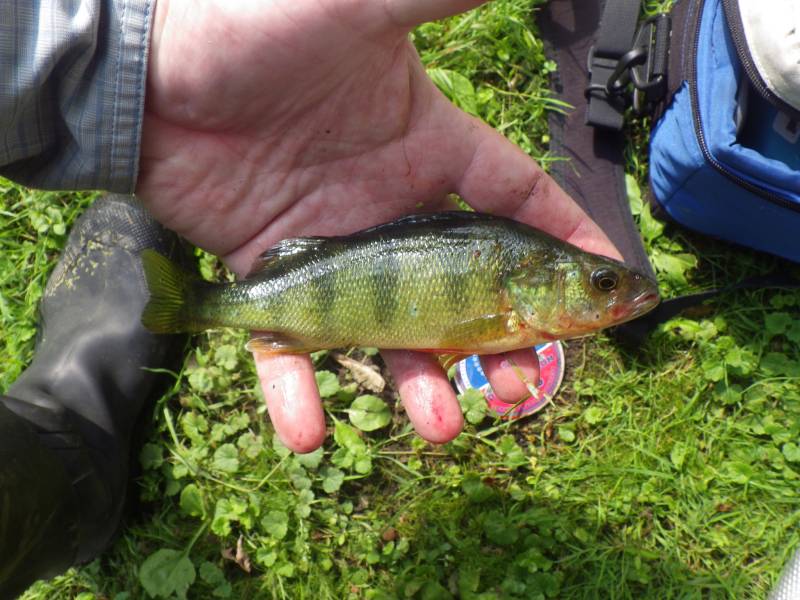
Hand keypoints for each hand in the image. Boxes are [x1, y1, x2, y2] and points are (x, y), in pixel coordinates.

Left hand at [137, 0, 619, 451]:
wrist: (146, 72)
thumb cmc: (250, 30)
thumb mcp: (356, 8)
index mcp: (426, 150)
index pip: (517, 201)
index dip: (567, 244)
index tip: (610, 291)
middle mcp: (389, 208)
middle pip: (465, 291)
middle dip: (498, 343)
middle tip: (517, 388)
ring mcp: (333, 250)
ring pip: (389, 334)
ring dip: (414, 385)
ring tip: (440, 425)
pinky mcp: (269, 278)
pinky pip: (289, 349)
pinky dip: (296, 392)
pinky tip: (309, 433)